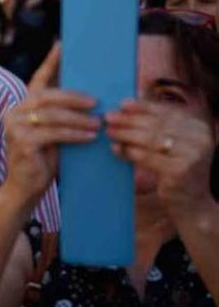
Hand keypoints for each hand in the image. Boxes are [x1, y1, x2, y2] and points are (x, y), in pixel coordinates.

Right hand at [1, 45, 99, 205]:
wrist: (25, 188)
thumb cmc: (43, 160)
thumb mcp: (53, 134)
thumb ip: (62, 116)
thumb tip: (92, 99)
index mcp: (22, 106)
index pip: (38, 80)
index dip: (51, 62)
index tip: (63, 44)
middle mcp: (14, 112)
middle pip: (47, 96)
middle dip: (74, 97)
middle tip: (96, 101)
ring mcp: (15, 126)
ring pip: (52, 114)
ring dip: (79, 118)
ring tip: (98, 123)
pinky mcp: (22, 141)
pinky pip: (53, 133)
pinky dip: (74, 134)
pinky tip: (90, 136)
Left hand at [106, 100, 215, 216]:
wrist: (190, 202)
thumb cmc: (174, 169)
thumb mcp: (170, 144)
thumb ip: (155, 126)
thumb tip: (124, 105)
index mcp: (197, 127)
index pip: (166, 111)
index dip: (143, 106)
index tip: (121, 104)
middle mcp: (199, 138)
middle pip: (156, 124)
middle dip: (129, 120)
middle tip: (107, 118)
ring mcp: (192, 155)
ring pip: (150, 139)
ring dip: (125, 134)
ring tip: (108, 132)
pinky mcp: (180, 171)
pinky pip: (147, 157)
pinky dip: (129, 152)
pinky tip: (115, 149)